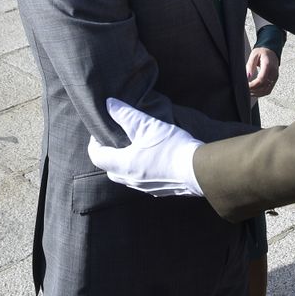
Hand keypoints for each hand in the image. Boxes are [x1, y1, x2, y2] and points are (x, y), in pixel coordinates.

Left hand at [86, 98, 203, 196]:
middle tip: (116, 139)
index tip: (100, 132)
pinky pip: (142, 181)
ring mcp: (145, 188)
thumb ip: (125, 114)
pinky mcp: (159, 191)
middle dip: (109, 154)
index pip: (97, 156)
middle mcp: (131, 180)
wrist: (200, 170)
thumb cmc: (172, 147)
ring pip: (126, 176)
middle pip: (110, 168)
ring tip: (134, 147)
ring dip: (125, 163)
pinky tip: (152, 159)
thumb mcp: (147, 125)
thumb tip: (109, 104)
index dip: (94, 143)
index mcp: (124, 165)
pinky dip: (140, 170)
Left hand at [246, 47, 279, 98]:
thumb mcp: (254, 55)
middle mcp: (274, 73)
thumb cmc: (262, 52)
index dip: (253, 85)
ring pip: (267, 90)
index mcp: (269, 65)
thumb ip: (250, 65)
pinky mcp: (274, 80)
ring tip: (248, 92)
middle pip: (264, 86)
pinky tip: (254, 92)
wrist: (271, 50)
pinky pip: (268, 90)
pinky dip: (261, 93)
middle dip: (254, 90)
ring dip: (257, 93)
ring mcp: (275, 77)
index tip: (246, 86)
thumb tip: (247, 76)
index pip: (262, 79)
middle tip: (245, 90)